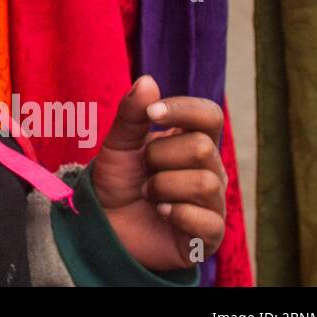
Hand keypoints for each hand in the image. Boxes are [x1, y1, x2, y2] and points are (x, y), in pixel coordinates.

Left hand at [91, 75, 227, 271]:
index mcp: (192, 142)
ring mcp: (212, 203)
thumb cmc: (118, 181)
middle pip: (203, 148)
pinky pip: (207, 220)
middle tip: (144, 170)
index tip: (152, 113)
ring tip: (147, 194)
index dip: (184, 110)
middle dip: (160, 156)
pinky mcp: (209, 236)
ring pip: (204, 183)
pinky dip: (176, 213)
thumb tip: (148, 81)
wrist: (104, 224)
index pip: (210, 115)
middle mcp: (210, 170)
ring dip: (162, 187)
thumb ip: (131, 114)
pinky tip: (161, 213)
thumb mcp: (118, 144)